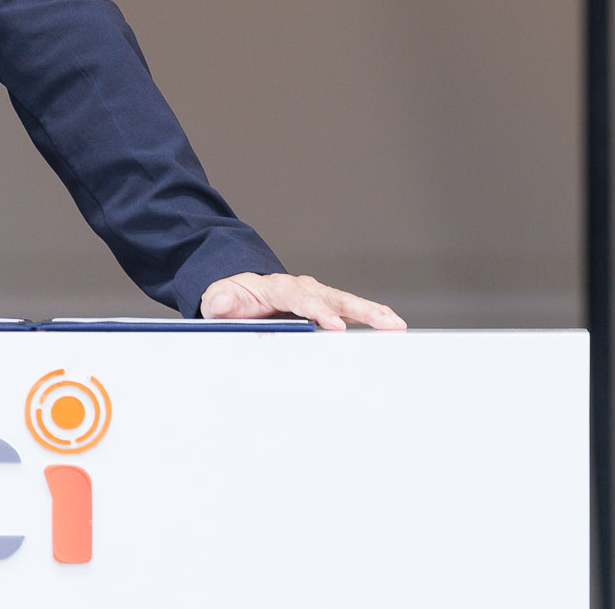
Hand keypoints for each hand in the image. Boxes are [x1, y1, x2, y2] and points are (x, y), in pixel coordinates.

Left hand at [200, 272, 405, 330]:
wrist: (236, 293)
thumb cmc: (229, 299)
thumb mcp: (217, 300)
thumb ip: (220, 301)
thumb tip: (224, 301)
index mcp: (276, 288)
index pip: (301, 299)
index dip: (319, 312)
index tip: (336, 326)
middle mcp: (300, 288)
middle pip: (333, 297)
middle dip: (360, 310)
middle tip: (386, 322)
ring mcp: (313, 295)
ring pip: (346, 302)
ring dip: (373, 312)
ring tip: (396, 324)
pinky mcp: (321, 305)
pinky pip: (348, 309)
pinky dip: (369, 315)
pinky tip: (389, 325)